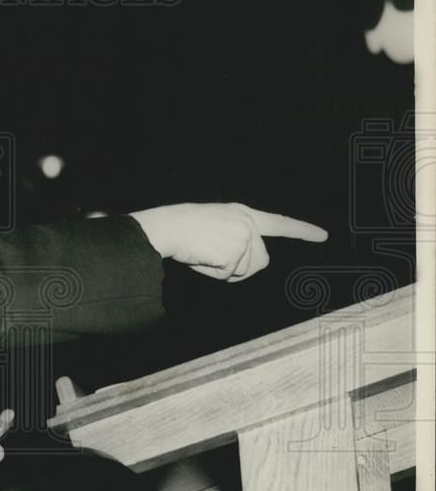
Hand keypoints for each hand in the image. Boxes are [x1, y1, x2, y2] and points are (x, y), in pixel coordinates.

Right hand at [129, 202, 326, 281]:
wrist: (168, 227)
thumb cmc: (183, 228)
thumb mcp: (216, 225)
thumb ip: (236, 238)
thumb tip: (244, 265)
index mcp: (244, 214)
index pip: (278, 223)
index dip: (301, 230)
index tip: (323, 235)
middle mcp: (248, 223)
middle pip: (261, 261)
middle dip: (240, 268)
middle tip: (213, 257)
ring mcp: (244, 237)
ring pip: (246, 271)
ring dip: (224, 271)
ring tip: (204, 253)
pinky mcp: (236, 251)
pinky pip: (229, 276)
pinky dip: (213, 273)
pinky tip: (202, 257)